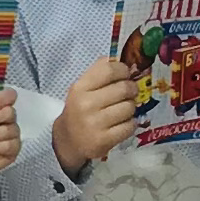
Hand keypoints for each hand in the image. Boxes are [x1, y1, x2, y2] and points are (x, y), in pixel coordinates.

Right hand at [54, 56, 137, 171]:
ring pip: (129, 107)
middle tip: (130, 92)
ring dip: (130, 108)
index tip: (126, 74)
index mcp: (80, 88)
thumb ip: (99, 72)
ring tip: (123, 110)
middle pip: (124, 88)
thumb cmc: (79, 110)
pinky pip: (130, 126)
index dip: (123, 70)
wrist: (68, 141)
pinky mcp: (104, 141)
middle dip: (131, 89)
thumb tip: (121, 59)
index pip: (109, 70)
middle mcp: (86, 105)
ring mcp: (95, 124)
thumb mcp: (82, 88)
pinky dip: (130, 124)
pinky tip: (122, 124)